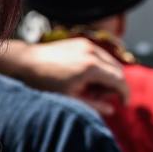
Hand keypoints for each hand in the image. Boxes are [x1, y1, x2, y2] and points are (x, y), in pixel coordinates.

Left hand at [0, 38, 128, 116]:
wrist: (27, 63)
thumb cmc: (46, 84)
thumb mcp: (71, 99)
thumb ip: (94, 105)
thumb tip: (112, 109)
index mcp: (92, 68)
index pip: (120, 80)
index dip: (125, 94)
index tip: (124, 104)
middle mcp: (92, 52)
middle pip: (118, 70)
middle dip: (115, 85)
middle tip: (100, 97)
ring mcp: (88, 44)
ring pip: (110, 61)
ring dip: (108, 75)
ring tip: (90, 88)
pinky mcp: (82, 42)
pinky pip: (100, 55)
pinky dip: (100, 66)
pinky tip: (86, 77)